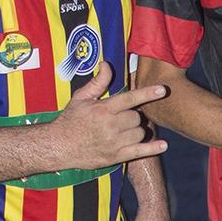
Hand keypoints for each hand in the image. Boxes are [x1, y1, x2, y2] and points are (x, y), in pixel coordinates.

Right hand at [48, 60, 168, 171]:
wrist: (58, 146)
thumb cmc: (70, 120)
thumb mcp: (81, 98)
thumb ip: (98, 82)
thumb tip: (106, 64)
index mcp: (103, 109)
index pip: (130, 99)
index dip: (147, 93)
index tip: (162, 89)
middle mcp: (111, 125)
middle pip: (137, 117)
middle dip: (133, 116)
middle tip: (122, 118)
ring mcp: (114, 142)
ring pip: (140, 132)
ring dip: (138, 130)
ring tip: (126, 130)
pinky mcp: (116, 156)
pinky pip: (140, 152)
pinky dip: (153, 148)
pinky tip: (163, 145)